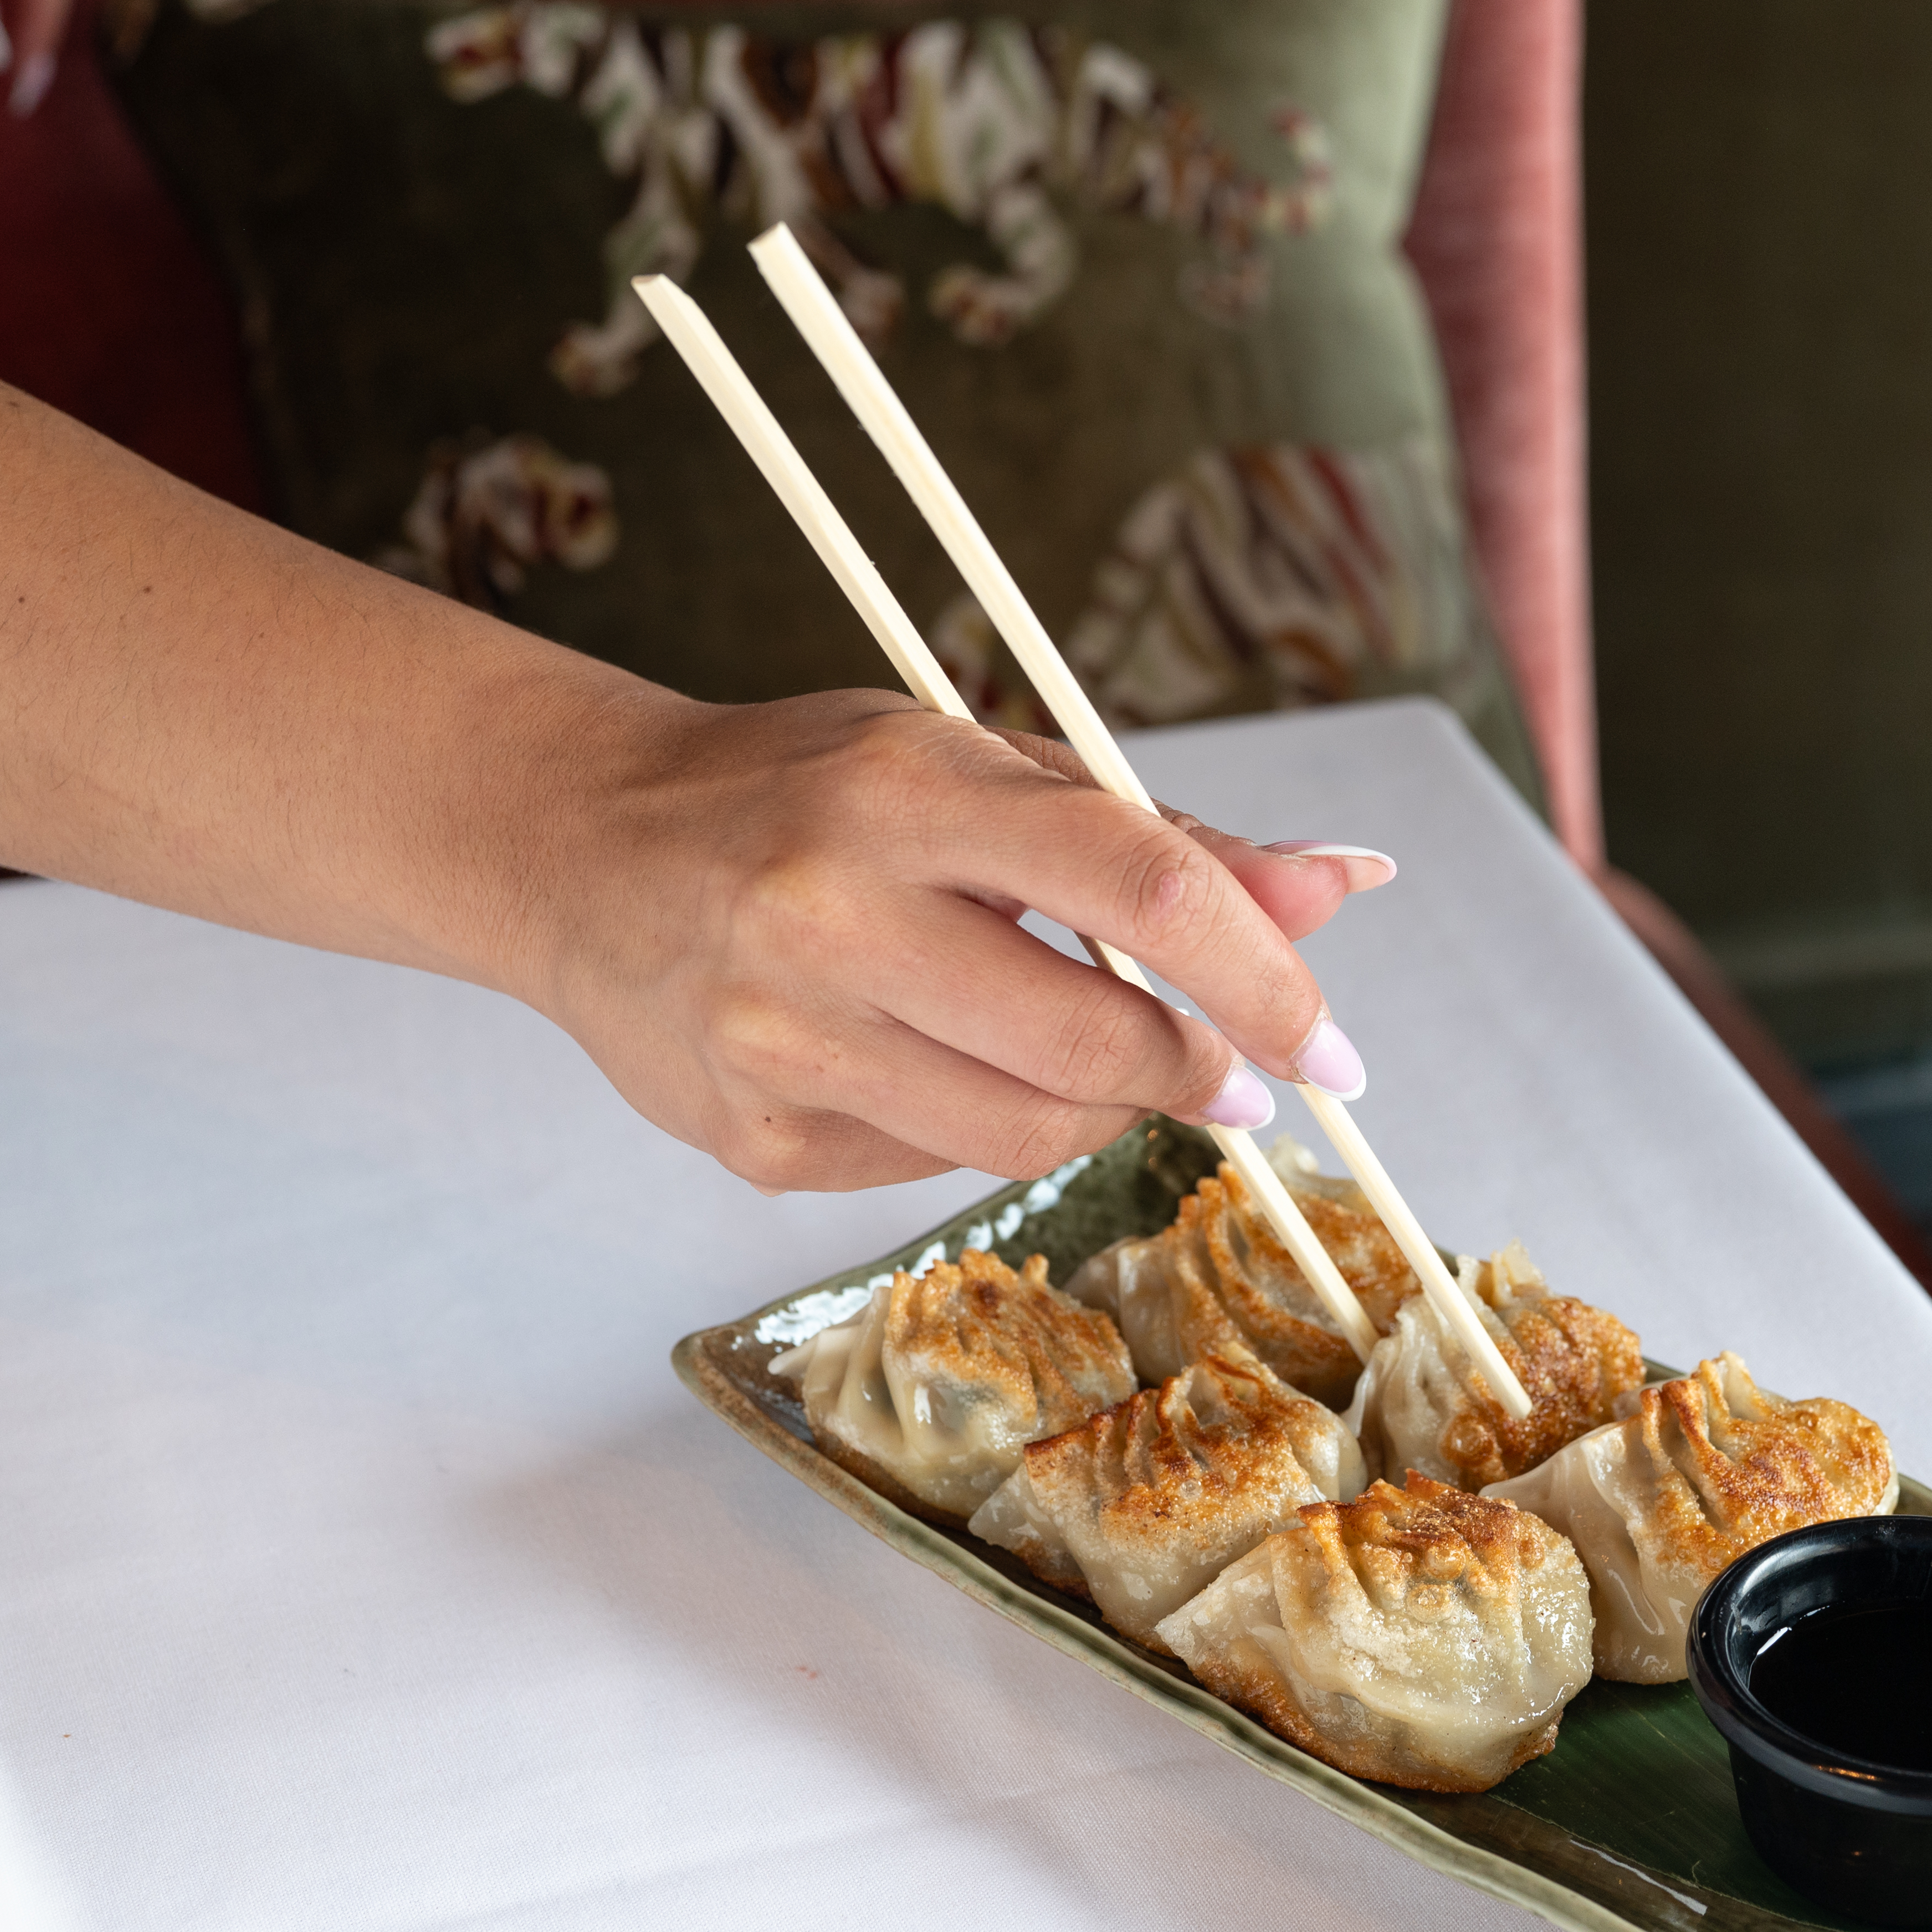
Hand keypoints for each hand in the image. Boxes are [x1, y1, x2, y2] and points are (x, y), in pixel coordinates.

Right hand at [525, 691, 1393, 1192]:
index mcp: (904, 790)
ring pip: (1029, 1132)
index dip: (1265, 977)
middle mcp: (830, 915)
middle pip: (1095, 1040)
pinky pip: (937, 1168)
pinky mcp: (754, 1139)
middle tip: (1223, 1064)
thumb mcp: (981, 763)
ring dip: (1109, 1109)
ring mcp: (780, 1039)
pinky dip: (990, 1127)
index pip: (1140, 887)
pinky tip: (951, 1065)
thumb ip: (1164, 837)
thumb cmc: (809, 791)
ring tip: (1100, 1059)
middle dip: (1196, 1067)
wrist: (582, 850)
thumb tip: (1349, 882)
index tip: (1330, 1045)